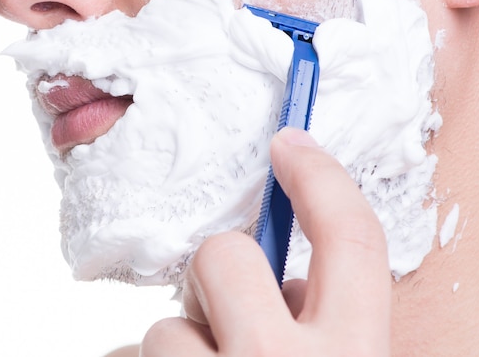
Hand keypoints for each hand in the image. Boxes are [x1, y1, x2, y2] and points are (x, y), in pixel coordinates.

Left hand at [140, 127, 390, 355]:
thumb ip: (330, 327)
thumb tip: (285, 285)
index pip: (350, 238)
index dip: (320, 177)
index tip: (289, 142)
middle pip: (224, 252)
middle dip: (216, 269)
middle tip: (223, 316)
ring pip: (166, 323)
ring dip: (182, 346)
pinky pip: (127, 355)